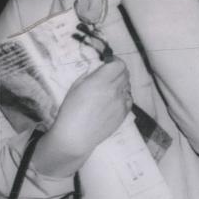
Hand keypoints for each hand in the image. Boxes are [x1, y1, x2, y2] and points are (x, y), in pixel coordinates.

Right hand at [33, 58, 131, 176]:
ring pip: (128, 86)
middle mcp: (114, 90)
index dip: (115, 61)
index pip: (119, 64)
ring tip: (109, 88)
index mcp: (100, 81)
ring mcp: (120, 103)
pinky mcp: (123, 114)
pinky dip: (123, 96)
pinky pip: (128, 99)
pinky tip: (113, 100)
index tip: (108, 63)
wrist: (76, 136)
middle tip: (109, 74)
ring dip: (121, 83)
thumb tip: (98, 68)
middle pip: (125, 73)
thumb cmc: (70, 111)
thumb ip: (89, 75)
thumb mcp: (75, 87)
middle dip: (118, 70)